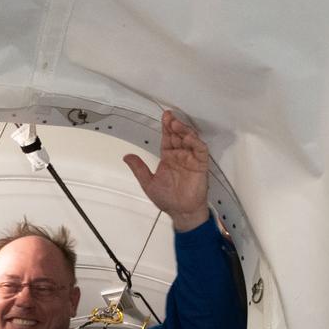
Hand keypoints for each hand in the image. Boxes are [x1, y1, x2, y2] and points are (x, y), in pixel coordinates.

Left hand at [122, 110, 210, 229]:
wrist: (181, 212)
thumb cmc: (168, 199)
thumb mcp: (148, 182)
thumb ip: (139, 168)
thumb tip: (127, 157)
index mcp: (169, 157)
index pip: (167, 138)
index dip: (166, 127)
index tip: (164, 117)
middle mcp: (180, 155)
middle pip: (178, 135)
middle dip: (174, 125)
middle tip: (169, 117)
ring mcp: (191, 159)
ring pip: (190, 139)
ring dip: (184, 130)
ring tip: (176, 124)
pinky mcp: (201, 165)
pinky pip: (200, 150)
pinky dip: (196, 142)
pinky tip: (189, 137)